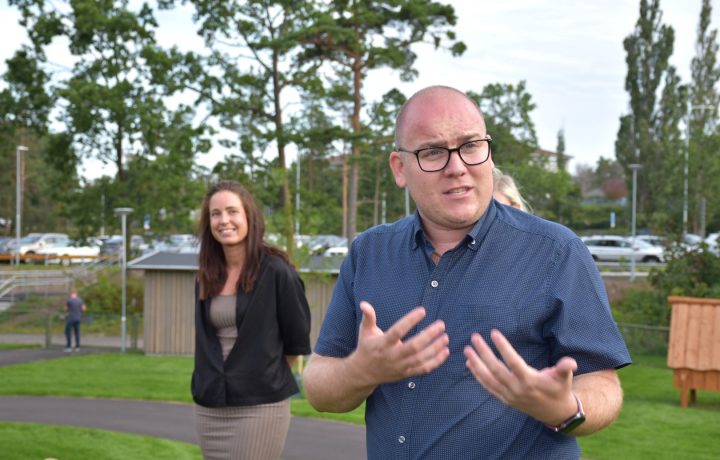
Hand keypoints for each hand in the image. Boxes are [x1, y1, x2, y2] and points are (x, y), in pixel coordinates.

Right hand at [349, 300, 449, 385]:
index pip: (397, 331)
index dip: (410, 321)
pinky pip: (423, 369)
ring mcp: (400, 366)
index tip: (422, 311)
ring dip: (435, 348)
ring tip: (445, 337)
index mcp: (383, 343)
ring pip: (421, 359)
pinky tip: (445, 351)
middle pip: (413, 347)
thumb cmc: (367, 348)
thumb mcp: (365, 331)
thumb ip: (368, 317)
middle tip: (441, 325)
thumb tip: (364, 304)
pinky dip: (436, 361)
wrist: (364, 373)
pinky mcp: (406, 373)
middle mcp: (392, 356)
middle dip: (429, 336)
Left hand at [463, 329, 577, 424]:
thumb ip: (564, 368)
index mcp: (530, 381)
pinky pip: (487, 387)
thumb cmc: (559, 389)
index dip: (503, 347)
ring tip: (467, 350)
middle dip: (483, 353)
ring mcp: (508, 395)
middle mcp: (517, 389)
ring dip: (476, 364)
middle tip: (474, 337)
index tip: (494, 333)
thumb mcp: (564, 378)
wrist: (555, 412)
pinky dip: (477, 375)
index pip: (513, 362)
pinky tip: (469, 363)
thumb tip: (571, 362)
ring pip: (488, 379)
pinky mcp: (504, 399)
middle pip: (496, 369)